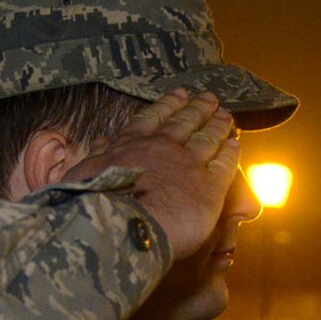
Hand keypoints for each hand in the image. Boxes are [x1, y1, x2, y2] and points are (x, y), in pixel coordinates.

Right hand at [65, 90, 240, 259]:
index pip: (153, 119)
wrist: (120, 226)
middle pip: (185, 123)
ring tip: (227, 116)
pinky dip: (231, 152)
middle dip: (198, 109)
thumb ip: (97, 156)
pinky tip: (236, 145)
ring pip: (208, 138)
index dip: (168, 105)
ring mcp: (188, 165)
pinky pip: (224, 164)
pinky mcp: (209, 187)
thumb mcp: (84, 173)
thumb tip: (100, 141)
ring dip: (218, 125)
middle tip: (210, 98)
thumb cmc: (94, 204)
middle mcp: (163, 148)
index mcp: (132, 146)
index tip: (179, 94)